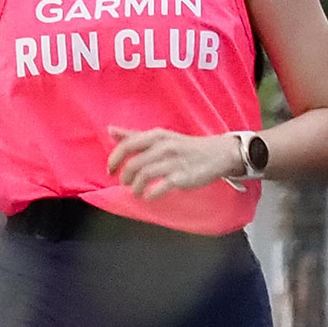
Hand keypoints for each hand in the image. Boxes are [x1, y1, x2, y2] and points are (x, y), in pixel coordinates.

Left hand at [105, 126, 239, 198]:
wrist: (217, 153)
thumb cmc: (183, 146)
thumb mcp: (159, 137)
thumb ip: (134, 135)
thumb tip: (110, 130)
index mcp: (156, 136)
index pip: (127, 145)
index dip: (114, 159)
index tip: (110, 170)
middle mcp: (164, 147)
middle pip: (134, 163)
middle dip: (125, 177)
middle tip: (125, 183)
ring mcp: (174, 162)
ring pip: (145, 175)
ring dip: (135, 187)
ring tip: (136, 192)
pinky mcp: (183, 177)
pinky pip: (161, 187)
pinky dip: (151, 194)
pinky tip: (149, 196)